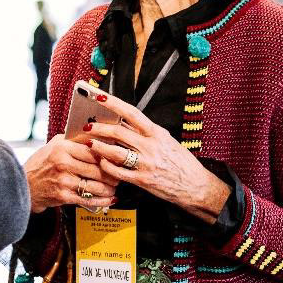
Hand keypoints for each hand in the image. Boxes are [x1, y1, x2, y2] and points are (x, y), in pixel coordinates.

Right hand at [23, 134, 119, 212]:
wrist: (23, 185)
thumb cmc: (41, 163)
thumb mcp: (54, 145)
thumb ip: (74, 139)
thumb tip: (98, 133)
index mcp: (62, 147)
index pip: (94, 149)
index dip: (109, 154)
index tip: (118, 157)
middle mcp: (63, 163)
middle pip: (98, 168)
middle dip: (113, 173)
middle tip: (120, 174)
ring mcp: (63, 181)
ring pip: (96, 185)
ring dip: (110, 188)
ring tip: (115, 186)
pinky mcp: (63, 196)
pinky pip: (89, 199)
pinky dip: (103, 201)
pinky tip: (110, 199)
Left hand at [80, 93, 230, 223]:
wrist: (195, 186)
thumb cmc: (181, 162)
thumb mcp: (166, 141)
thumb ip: (146, 132)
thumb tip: (124, 122)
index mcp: (156, 133)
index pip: (131, 113)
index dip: (113, 103)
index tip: (99, 96)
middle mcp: (150, 146)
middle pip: (119, 132)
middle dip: (99, 128)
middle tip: (87, 126)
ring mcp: (145, 163)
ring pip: (115, 152)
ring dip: (99, 147)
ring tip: (90, 144)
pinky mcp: (142, 180)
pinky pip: (118, 172)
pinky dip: (107, 167)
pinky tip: (102, 163)